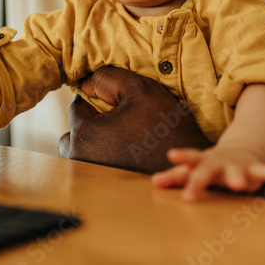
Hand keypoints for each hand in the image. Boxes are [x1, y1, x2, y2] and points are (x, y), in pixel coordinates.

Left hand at [57, 66, 210, 172]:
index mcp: (84, 135)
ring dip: (97, 139)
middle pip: (76, 130)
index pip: (78, 106)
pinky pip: (95, 162)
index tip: (118, 101)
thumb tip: (85, 82)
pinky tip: (129, 148)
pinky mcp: (103, 185)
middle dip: (92, 121)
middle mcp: (80, 158)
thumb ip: (108, 79)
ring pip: (83, 148)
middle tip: (121, 118)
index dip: (98, 98)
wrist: (189, 169)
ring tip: (125, 134)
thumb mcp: (140, 90)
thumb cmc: (165, 128)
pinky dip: (106, 154)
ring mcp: (90, 175)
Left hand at [152, 144, 264, 200]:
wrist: (240, 150)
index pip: (188, 161)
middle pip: (205, 172)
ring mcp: (235, 165)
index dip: (179, 160)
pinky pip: (259, 171)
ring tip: (238, 185)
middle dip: (198, 182)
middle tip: (188, 195)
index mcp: (201, 162)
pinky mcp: (252, 170)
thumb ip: (175, 176)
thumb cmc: (209, 165)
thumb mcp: (193, 168)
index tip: (170, 159)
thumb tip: (154, 182)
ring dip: (236, 178)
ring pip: (235, 172)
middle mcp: (217, 163)